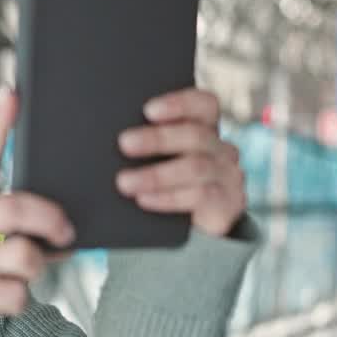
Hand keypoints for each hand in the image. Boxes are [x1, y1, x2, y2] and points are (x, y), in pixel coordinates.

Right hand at [0, 87, 75, 336]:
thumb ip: (18, 235)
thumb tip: (69, 229)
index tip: (13, 93)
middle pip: (10, 207)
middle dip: (48, 217)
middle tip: (68, 231)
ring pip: (17, 252)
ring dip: (36, 265)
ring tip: (30, 275)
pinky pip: (11, 293)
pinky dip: (20, 300)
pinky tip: (10, 303)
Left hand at [115, 88, 246, 237]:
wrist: (196, 232)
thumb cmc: (165, 186)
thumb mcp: (156, 162)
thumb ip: (142, 146)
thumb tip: (107, 136)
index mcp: (205, 129)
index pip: (203, 104)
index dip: (179, 104)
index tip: (148, 110)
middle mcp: (220, 148)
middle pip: (195, 135)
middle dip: (157, 138)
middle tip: (124, 143)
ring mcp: (227, 175)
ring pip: (196, 166)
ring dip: (156, 174)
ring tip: (124, 182)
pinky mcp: (229, 202)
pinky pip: (200, 195)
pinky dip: (168, 197)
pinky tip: (144, 199)